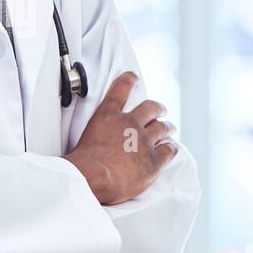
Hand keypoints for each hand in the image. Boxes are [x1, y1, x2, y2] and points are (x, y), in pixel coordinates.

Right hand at [63, 71, 177, 205]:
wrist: (93, 176)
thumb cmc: (82, 163)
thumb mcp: (80, 140)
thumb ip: (92, 138)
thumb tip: (89, 147)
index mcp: (108, 116)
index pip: (120, 90)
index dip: (128, 80)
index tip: (132, 76)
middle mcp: (129, 124)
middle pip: (150, 108)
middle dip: (157, 107)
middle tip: (161, 109)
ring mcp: (144, 141)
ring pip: (162, 128)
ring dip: (167, 127)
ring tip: (170, 128)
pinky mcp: (154, 159)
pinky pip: (169, 150)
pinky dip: (171, 148)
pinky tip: (171, 148)